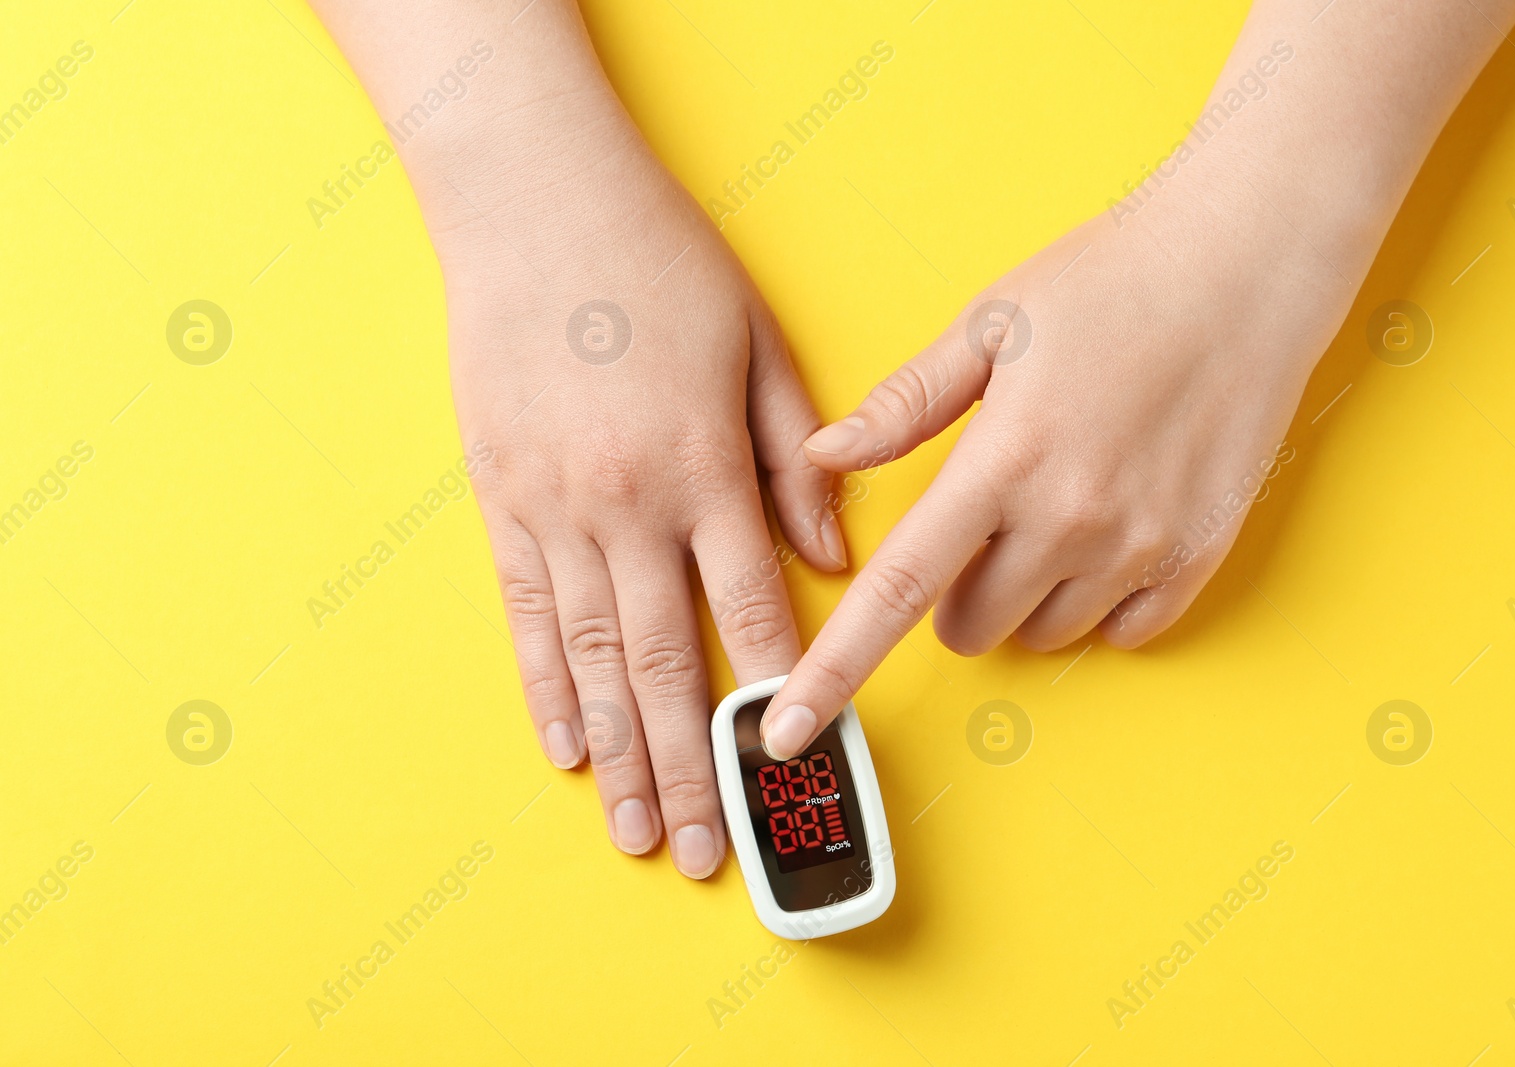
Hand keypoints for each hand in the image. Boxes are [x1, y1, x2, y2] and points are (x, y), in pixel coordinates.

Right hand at [304, 0, 844, 877]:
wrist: (536, 205)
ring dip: (621, 756)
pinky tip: (566, 749)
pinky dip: (545, 689)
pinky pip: (526, 616)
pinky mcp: (502, 502)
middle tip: (713, 850)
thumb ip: (798, 458)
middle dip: (695, 768)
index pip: (752, 611)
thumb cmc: (659, 267)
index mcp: (705, 468)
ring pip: (592, 661)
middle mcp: (629, 507)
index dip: (780, 694)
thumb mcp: (758, 346)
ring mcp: (556, 510)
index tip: (800, 764)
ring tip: (638, 832)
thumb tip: (833, 554)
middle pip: (667, 665)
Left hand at [759, 195, 1347, 758]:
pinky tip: (1106, 534)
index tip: (787, 726)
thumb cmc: (1112, 280)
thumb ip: (904, 405)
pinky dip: (1098, 604)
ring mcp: (1141, 545)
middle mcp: (1069, 518)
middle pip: (967, 625)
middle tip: (980, 520)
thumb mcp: (989, 324)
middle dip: (952, 592)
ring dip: (1025, 596)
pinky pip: (1124, 633)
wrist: (1248, 264)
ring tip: (1052, 508)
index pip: (898, 589)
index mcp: (1001, 461)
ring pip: (1041, 633)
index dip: (834, 667)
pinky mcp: (1199, 556)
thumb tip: (824, 455)